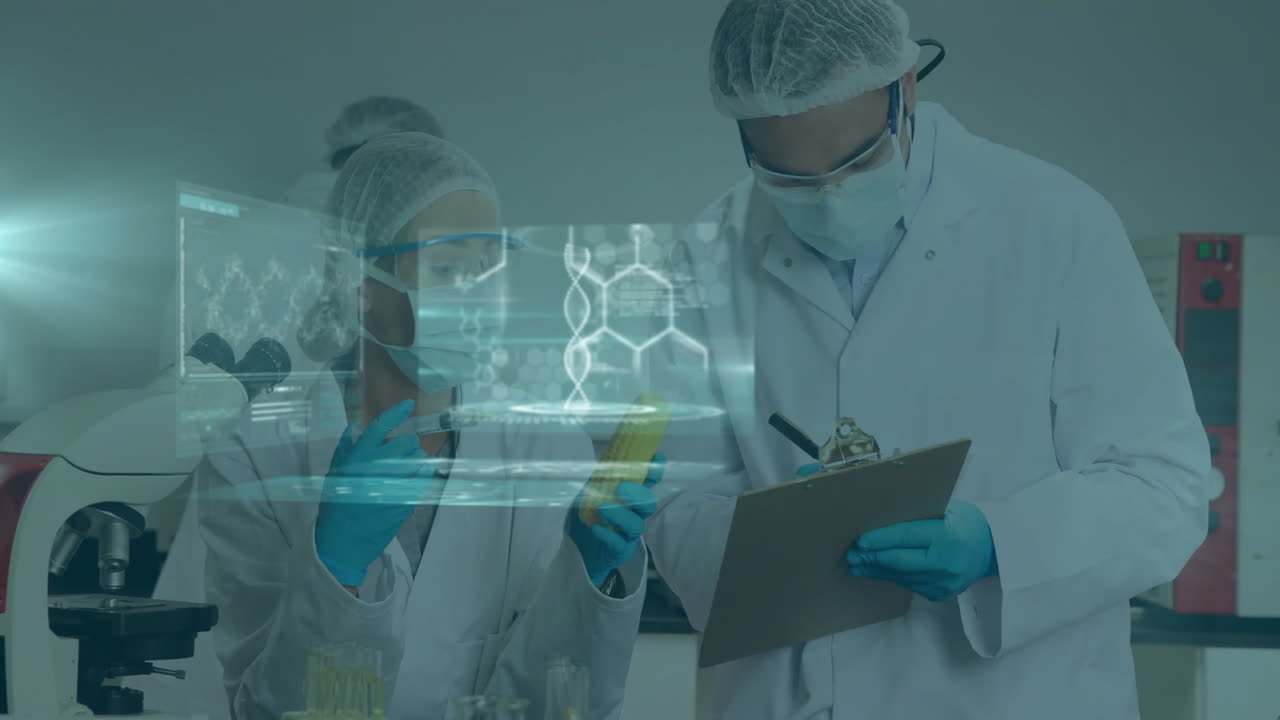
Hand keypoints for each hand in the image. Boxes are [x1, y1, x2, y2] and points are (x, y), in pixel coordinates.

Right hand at [316, 399, 428, 586]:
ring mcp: (393, 485)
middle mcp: (376, 468)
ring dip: (416, 461)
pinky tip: (414, 480)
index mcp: (357, 459)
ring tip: (406, 469)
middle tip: (401, 454)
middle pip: (406, 443)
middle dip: (407, 445)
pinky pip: (423, 481)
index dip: (396, 413)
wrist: (343, 543)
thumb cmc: (336, 507)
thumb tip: (354, 427)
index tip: (410, 404)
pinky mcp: (405, 502)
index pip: (379, 428)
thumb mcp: (334, 475)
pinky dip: (421, 477)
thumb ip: (345, 450)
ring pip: (419, 460)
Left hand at [567, 454, 664, 586]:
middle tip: (621, 487)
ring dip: (621, 515)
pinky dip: (609, 536)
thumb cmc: (589, 515)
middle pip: (648, 505)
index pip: (649, 483)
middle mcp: (634, 514)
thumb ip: (599, 478)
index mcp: (631, 497)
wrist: (579, 548)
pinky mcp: (620, 550)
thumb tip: (604, 459)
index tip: (657, 458)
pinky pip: (619, 544)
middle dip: (638, 494)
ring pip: (636, 525)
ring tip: (602, 509)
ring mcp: (628, 534)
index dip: (655, 471)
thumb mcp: (590, 491)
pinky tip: (597, 529)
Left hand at [846, 500, 997, 601]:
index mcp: (946, 536)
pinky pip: (911, 585)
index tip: (859, 541)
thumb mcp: (948, 509)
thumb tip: (881, 515)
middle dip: (872, 558)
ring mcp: (944, 582)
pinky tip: (878, 571)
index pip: (906, 536)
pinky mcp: (942, 593)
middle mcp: (945, 562)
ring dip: (878, 570)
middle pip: (899, 561)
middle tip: (851, 556)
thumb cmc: (966, 522)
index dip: (880, 539)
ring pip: (902, 576)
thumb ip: (919, 513)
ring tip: (858, 565)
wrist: (993, 549)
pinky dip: (893, 577)